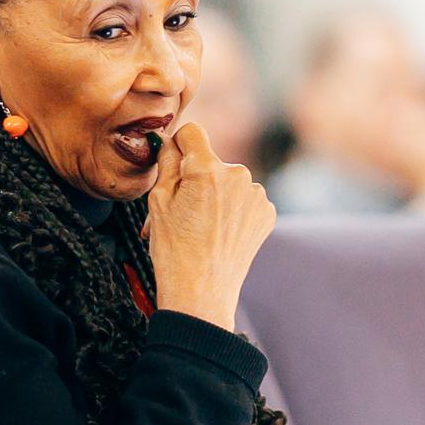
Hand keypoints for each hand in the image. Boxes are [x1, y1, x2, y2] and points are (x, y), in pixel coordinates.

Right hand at [144, 122, 275, 330]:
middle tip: (181, 211)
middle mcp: (239, 175)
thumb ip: (167, 164)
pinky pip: (245, 199)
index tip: (173, 163)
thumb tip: (171, 142)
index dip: (178, 146)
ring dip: (216, 195)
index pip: (193, 133)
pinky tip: (219, 232)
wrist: (202, 291)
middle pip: (212, 161)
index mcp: (208, 170)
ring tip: (201, 226)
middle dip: (197, 178)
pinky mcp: (267, 213)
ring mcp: (257, 195)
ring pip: (229, 181)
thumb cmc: (174, 250)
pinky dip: (232, 211)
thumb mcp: (157, 203)